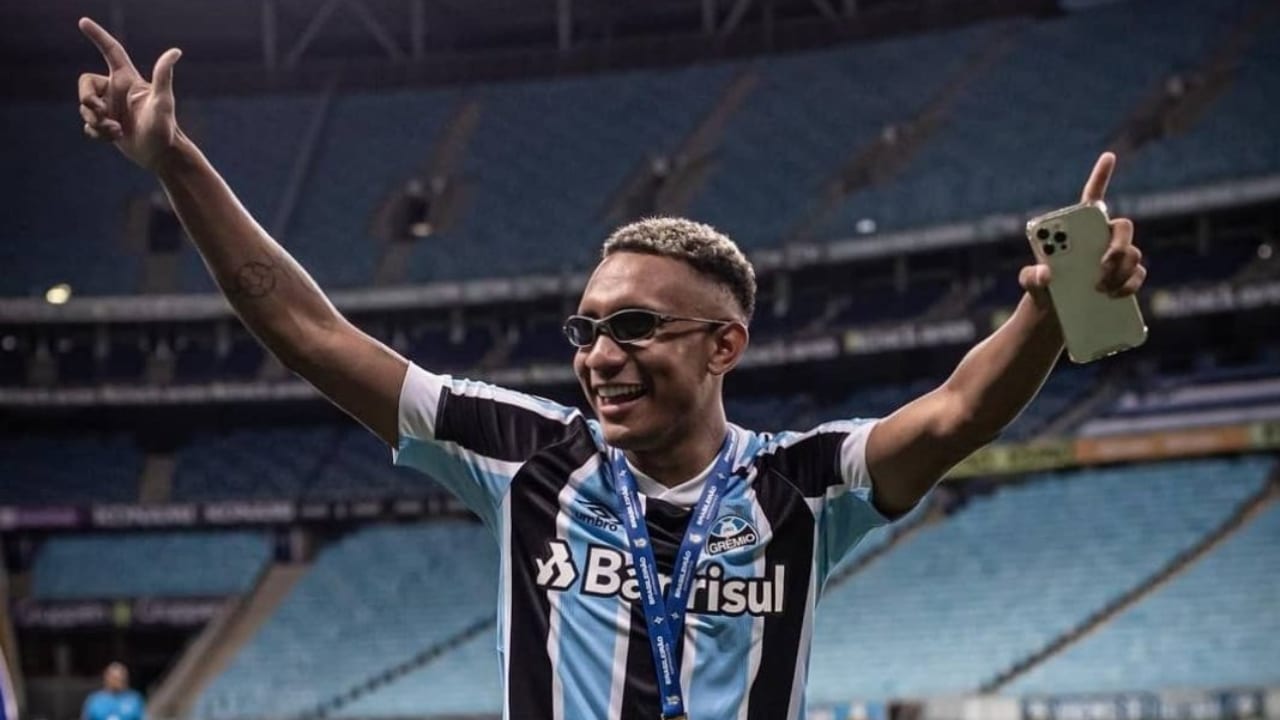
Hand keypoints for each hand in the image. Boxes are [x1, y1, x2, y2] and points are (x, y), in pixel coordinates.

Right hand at [77, 17, 182, 170]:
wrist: (162, 156)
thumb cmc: (165, 129)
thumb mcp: (163, 102)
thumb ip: (163, 76)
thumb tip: (176, 51)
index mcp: (127, 80)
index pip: (111, 51)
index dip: (97, 36)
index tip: (83, 22)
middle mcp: (117, 91)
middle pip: (85, 84)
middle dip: (86, 100)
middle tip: (101, 113)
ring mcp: (111, 108)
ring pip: (85, 108)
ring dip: (96, 122)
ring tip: (116, 131)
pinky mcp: (107, 125)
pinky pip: (88, 125)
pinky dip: (97, 133)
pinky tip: (114, 138)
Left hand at [1019, 152, 1146, 306]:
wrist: (1054, 318)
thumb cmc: (1042, 292)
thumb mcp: (1030, 284)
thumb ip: (1031, 277)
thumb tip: (1045, 274)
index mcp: (1077, 232)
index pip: (1092, 198)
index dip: (1101, 176)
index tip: (1109, 156)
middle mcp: (1101, 240)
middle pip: (1121, 229)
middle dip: (1117, 244)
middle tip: (1103, 263)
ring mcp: (1116, 260)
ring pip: (1132, 253)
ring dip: (1122, 269)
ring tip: (1101, 288)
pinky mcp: (1125, 280)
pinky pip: (1138, 275)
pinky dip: (1130, 284)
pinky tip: (1115, 294)